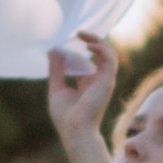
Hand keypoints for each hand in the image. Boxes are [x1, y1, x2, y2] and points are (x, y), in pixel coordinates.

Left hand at [46, 30, 117, 146]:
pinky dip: (100, 48)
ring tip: (82, 35)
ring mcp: (104, 80)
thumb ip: (56, 70)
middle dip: (91, 40)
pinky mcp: (107, 80)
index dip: (78, 50)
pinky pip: (109, 58)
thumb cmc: (65, 116)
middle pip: (100, 54)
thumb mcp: (56, 88)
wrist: (74, 130)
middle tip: (78, 33)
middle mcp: (97, 80)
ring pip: (108, 53)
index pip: (87, 61)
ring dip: (97, 41)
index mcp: (86, 83)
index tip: (64, 44)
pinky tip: (88, 46)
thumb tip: (53, 50)